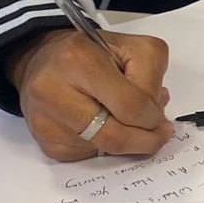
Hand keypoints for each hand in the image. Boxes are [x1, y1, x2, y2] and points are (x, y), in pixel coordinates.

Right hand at [3, 28, 171, 159]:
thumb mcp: (133, 47)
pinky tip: (104, 127)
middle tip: (158, 134)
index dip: (153, 116)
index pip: (130, 105)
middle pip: (113, 137)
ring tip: (131, 124)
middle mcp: (53, 90)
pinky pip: (85, 155)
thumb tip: (157, 110)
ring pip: (101, 149)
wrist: (45, 59)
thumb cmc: (93, 53)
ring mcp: (44, 120)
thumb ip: (151, 76)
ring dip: (126, 143)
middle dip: (145, 140)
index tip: (160, 116)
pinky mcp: (44, 141)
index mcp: (79, 60)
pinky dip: (103, 147)